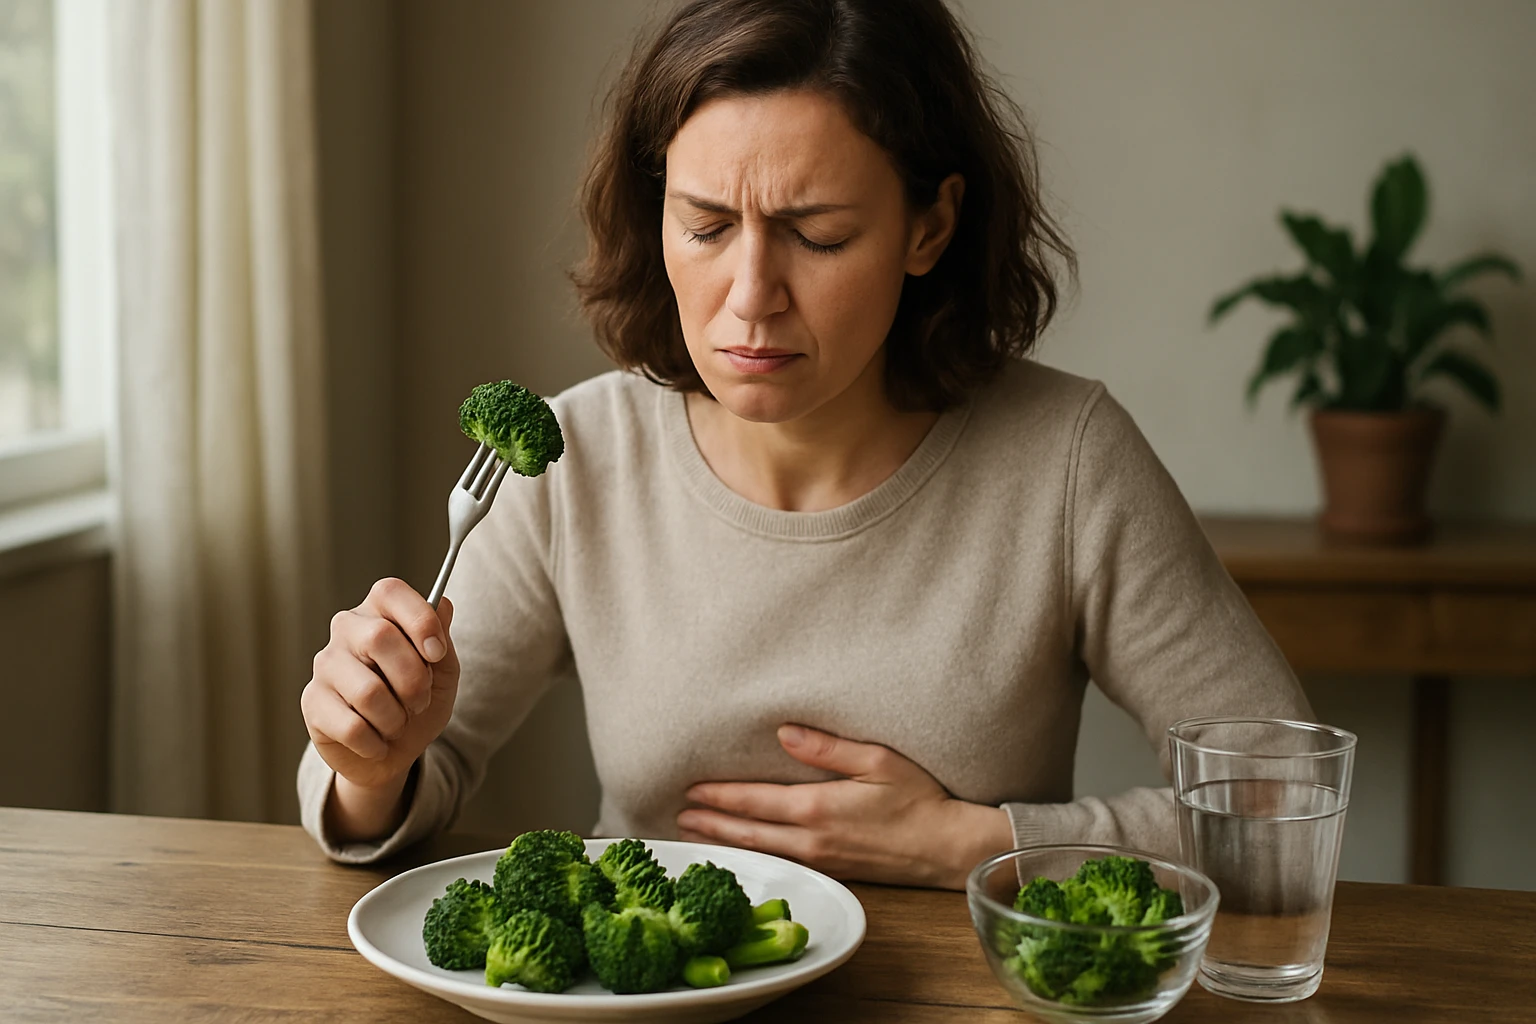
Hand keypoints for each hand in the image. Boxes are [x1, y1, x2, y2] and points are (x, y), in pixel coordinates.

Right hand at [301, 578, 459, 794]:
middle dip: (413, 679)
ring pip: (368, 691)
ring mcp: (325, 664)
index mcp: (379, 612)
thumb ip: (442, 638)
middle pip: (379, 637)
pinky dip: (376, 742)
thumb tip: (442, 604)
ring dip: (395, 718)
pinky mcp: (311, 701)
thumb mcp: (442, 672)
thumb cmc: (416, 704)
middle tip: (419, 701)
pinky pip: (352, 726)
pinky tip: (375, 741)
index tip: (437, 653)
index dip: (419, 620)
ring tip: (396, 723)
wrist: (392, 754)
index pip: (390, 592)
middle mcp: (346, 629)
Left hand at [677, 725, 1014, 888]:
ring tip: (695, 833)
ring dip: (725, 842)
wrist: (946, 848)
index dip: (719, 795)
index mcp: (818, 807)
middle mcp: (812, 838)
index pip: (754, 801)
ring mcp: (820, 860)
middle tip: (677, 816)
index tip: (690, 789)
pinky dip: (754, 855)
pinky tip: (743, 850)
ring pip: (760, 851)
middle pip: (747, 832)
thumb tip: (784, 732)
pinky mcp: (832, 871)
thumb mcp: (878, 761)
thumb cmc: (918, 799)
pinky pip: (782, 862)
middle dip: (710, 823)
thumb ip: (828, 748)